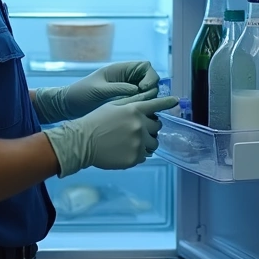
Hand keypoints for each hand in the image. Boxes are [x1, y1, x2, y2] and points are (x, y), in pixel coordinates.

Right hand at [42, 89, 178, 177]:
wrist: (82, 142)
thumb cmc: (95, 121)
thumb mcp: (113, 105)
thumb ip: (132, 103)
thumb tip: (147, 101)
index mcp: (134, 110)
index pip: (156, 105)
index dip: (167, 102)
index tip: (176, 101)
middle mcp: (140, 125)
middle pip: (157, 126)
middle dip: (150, 128)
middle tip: (136, 130)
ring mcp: (138, 143)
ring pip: (153, 144)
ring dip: (146, 142)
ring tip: (131, 142)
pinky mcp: (135, 158)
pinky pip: (144, 156)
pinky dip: (138, 154)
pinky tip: (124, 150)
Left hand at [56, 61, 160, 119]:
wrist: (68, 106)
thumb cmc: (80, 94)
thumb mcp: (98, 90)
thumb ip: (118, 88)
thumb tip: (138, 90)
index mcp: (120, 70)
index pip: (145, 67)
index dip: (149, 77)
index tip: (144, 89)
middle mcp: (126, 79)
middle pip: (149, 81)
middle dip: (150, 91)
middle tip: (143, 103)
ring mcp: (126, 91)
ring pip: (146, 94)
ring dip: (147, 101)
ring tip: (139, 112)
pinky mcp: (124, 103)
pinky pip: (139, 104)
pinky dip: (141, 109)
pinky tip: (136, 117)